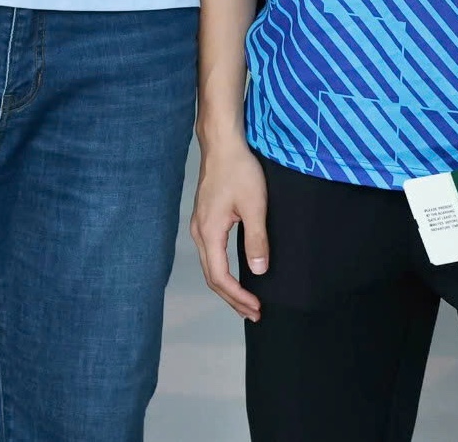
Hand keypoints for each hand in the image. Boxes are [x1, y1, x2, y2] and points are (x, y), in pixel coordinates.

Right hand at [190, 143, 269, 322]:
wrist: (223, 143)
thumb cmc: (238, 170)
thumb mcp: (254, 205)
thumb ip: (256, 240)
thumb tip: (257, 271)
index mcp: (209, 232)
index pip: (219, 277)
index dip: (237, 297)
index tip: (256, 308)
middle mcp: (199, 232)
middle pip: (212, 276)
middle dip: (232, 298)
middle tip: (254, 313)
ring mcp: (199, 225)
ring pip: (210, 266)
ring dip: (227, 286)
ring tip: (246, 300)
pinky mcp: (205, 218)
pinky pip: (211, 253)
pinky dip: (223, 270)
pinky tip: (235, 273)